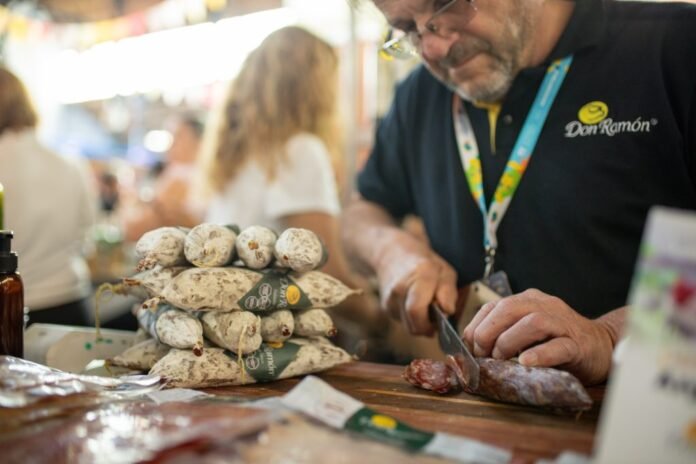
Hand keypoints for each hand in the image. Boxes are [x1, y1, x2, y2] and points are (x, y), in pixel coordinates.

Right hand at [375, 231, 457, 335]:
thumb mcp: (445, 271)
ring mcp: (389, 299)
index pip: (417, 311)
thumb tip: (448, 311)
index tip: (443, 316)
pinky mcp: (386, 307)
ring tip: (427, 307)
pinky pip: (404, 322)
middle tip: (438, 316)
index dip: (432, 322)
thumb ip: (448, 291)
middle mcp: (400, 289)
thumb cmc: (423, 262)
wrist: (391, 253)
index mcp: (419, 276)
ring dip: (421, 324)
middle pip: (414, 326)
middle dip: (429, 327)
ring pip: (409, 327)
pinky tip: (417, 305)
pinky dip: (413, 319)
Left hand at [461, 289, 615, 384]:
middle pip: (509, 309)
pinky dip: (540, 354)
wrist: (601, 346)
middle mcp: (544, 306)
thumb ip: (502, 334)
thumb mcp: (525, 333)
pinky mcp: (578, 345)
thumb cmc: (556, 342)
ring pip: (532, 323)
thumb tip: (470, 348)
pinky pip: (559, 346)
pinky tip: (526, 362)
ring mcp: (562, 323)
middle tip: (483, 355)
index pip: (492, 306)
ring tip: (502, 359)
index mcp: (527, 300)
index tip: (469, 349)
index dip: (475, 327)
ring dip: (509, 342)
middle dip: (487, 332)